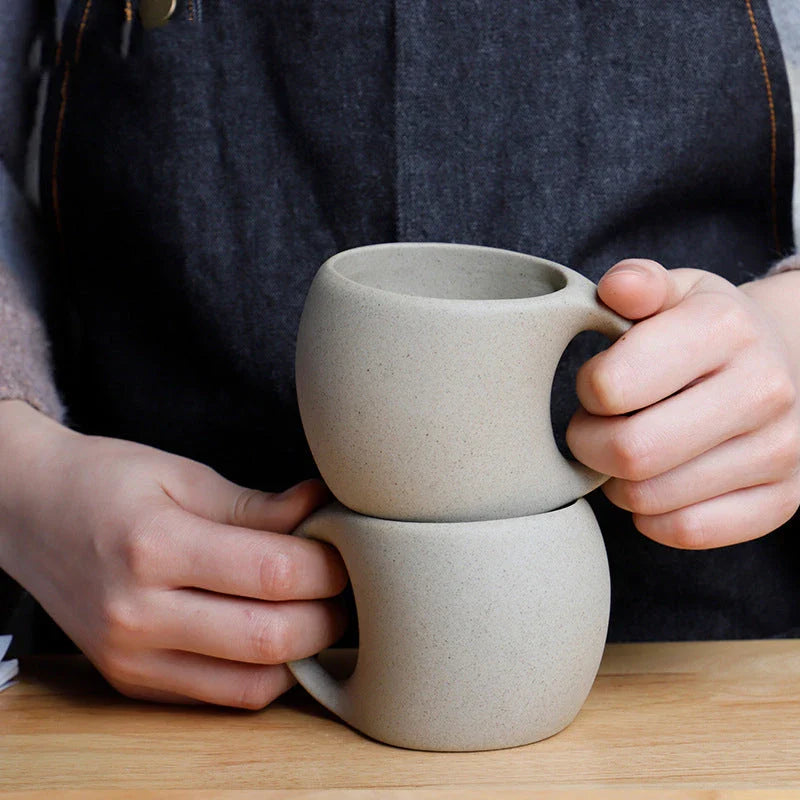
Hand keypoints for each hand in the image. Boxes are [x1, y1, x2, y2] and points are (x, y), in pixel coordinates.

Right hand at [0, 401, 347, 706]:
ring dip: (304, 653)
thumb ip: (255, 504)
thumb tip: (320, 509)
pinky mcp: (131, 680)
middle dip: (328, 616)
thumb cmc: (106, 481)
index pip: (272, 573)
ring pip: (251, 684)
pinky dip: (264, 674)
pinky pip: (219, 698)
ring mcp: (131, 657)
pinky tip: (277, 637)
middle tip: (345, 587)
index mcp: (154, 546)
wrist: (29, 511)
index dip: (327, 566)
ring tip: (318, 612)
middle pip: (270, 639)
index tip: (345, 551)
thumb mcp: (182, 475)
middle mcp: (138, 613)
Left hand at [566, 259, 799, 548]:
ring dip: (618, 482)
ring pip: (651, 498)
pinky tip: (653, 486)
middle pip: (629, 451)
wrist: (786, 362)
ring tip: (627, 451)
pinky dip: (652, 517)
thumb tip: (618, 287)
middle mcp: (763, 390)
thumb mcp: (676, 291)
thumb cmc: (707, 329)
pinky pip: (687, 531)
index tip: (598, 385)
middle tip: (595, 427)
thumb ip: (639, 284)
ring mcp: (780, 451)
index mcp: (725, 328)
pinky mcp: (782, 500)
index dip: (588, 390)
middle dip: (589, 444)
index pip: (612, 385)